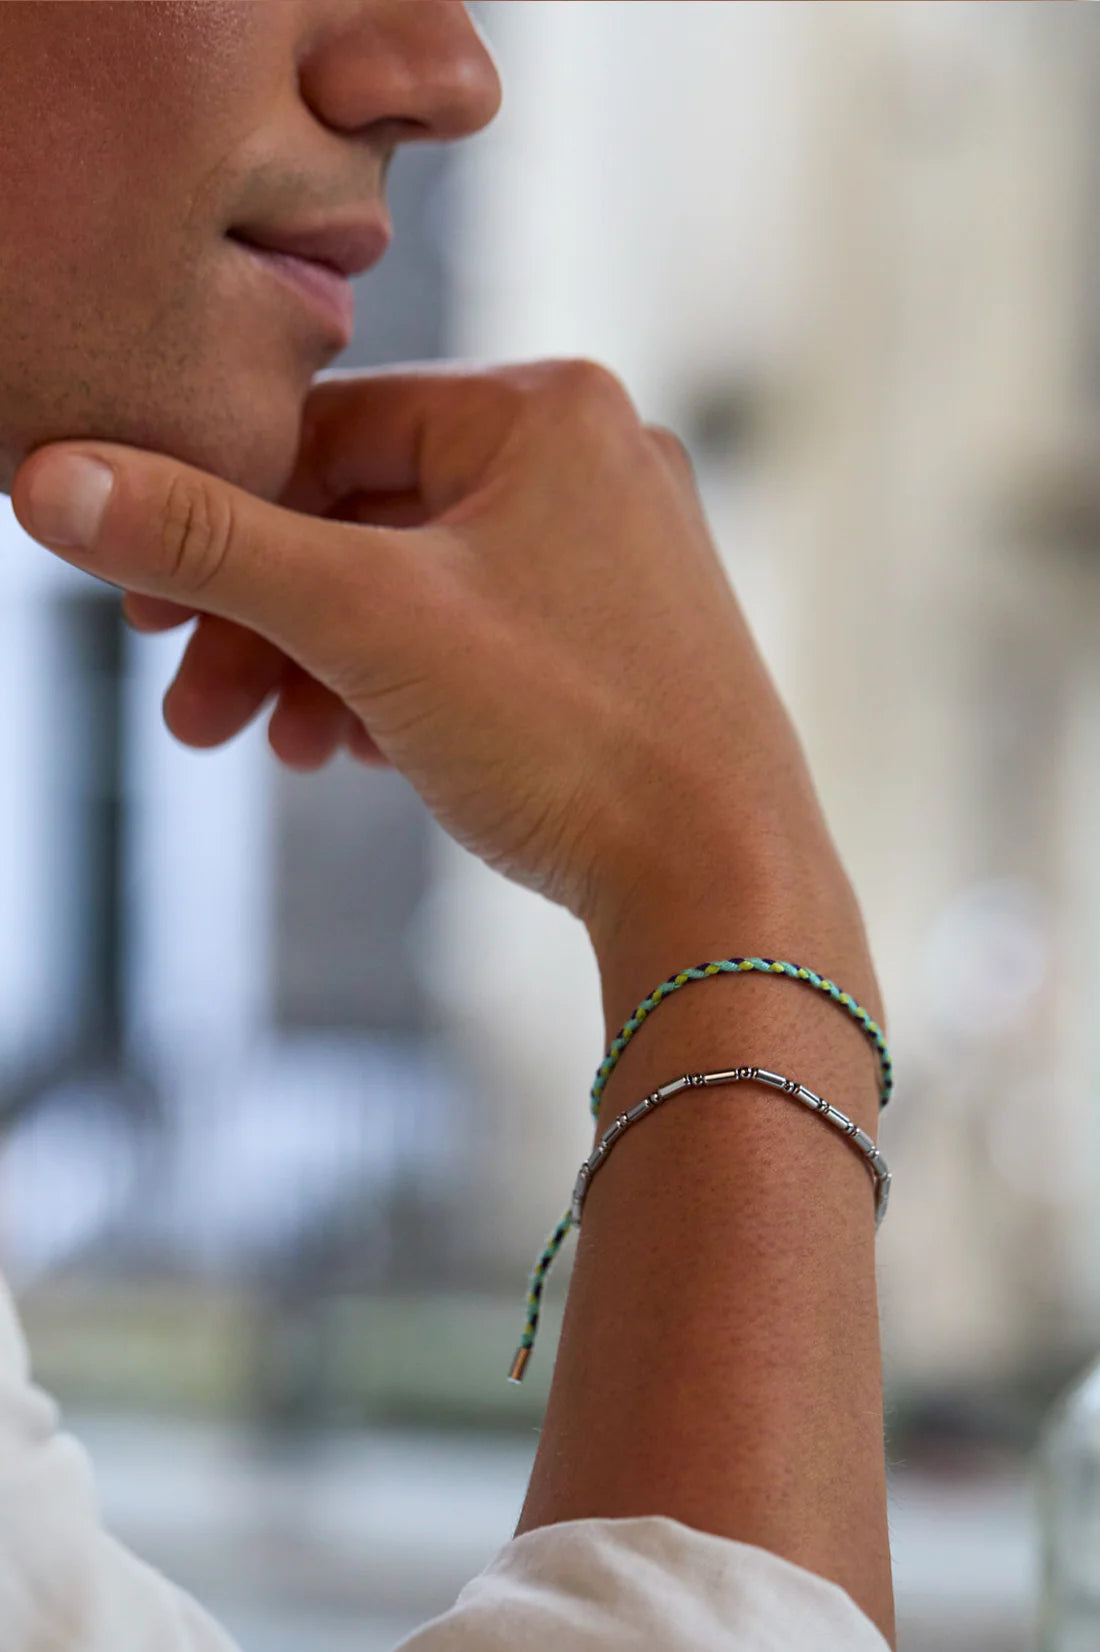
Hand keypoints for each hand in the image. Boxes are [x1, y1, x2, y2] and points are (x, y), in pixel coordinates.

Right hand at [12, 360, 844, 948]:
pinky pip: (475, 641)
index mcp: (547, 408)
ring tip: (267, 746)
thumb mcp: (363, 624)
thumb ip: (205, 544)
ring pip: (417, 589)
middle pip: (368, 516)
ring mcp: (619, 556)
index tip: (142, 611)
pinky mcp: (624, 642)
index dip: (218, 518)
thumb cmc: (572, 735)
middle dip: (266, 620)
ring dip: (322, 665)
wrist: (723, 885)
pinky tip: (352, 754)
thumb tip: (50, 477)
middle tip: (192, 708)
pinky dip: (401, 689)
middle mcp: (596, 461)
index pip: (327, 431)